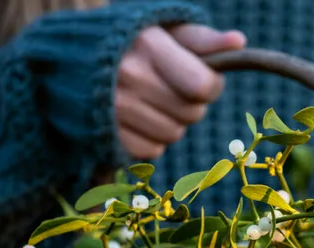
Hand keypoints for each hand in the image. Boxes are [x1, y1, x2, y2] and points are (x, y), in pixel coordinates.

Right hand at [116, 24, 245, 158]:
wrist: (75, 58)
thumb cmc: (133, 42)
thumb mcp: (166, 31)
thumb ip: (203, 39)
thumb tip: (238, 42)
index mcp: (148, 45)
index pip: (202, 86)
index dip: (211, 86)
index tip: (203, 77)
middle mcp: (128, 77)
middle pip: (191, 114)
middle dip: (191, 104)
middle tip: (173, 88)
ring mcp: (113, 108)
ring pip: (173, 134)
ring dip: (172, 122)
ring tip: (154, 102)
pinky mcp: (105, 133)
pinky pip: (151, 151)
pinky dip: (151, 139)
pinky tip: (139, 119)